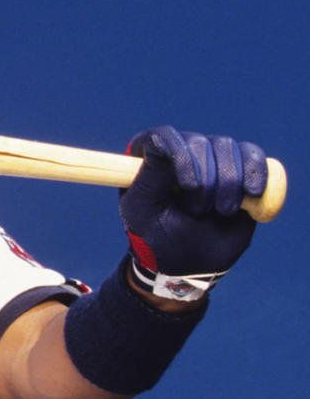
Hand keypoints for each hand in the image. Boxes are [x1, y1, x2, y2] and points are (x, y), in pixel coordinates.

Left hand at [119, 126, 266, 299]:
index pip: (162, 137)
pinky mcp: (239, 167)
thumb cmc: (158, 237)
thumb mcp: (143, 211)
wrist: (189, 261)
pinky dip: (256, 172)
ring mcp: (210, 156)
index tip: (190, 186)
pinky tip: (251, 193)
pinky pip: (252, 155)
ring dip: (229, 181)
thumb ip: (150, 177)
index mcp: (147, 158)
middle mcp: (179, 150)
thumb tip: (159, 142)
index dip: (180, 156)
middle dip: (205, 180)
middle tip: (198, 211)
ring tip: (221, 211)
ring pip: (227, 147)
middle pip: (199, 142)